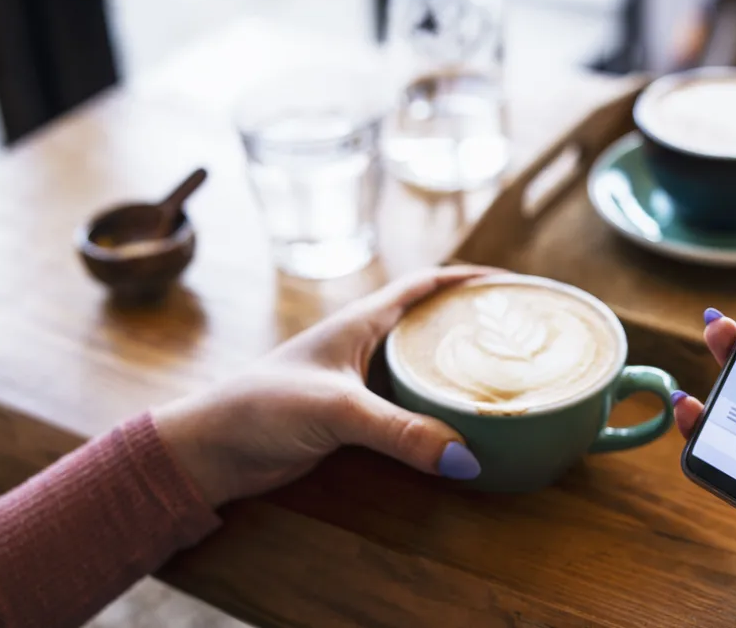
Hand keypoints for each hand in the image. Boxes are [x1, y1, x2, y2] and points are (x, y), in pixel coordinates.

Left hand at [154, 266, 495, 506]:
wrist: (211, 449)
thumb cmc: (262, 409)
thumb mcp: (337, 411)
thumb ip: (400, 432)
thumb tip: (467, 457)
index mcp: (361, 323)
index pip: (426, 285)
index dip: (471, 279)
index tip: (515, 285)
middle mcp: (364, 345)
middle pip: (432, 324)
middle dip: (475, 324)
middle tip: (523, 336)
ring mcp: (359, 382)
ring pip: (422, 367)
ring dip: (458, 370)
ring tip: (506, 380)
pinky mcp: (354, 418)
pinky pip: (409, 406)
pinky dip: (438, 410)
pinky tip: (461, 425)